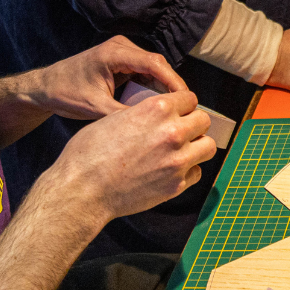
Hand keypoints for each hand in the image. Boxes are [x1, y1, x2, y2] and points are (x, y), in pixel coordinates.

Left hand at [18, 35, 188, 120]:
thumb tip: (152, 125)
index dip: (173, 81)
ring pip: (153, 70)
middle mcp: (121, 48)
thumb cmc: (65, 92)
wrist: (45, 87)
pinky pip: (143, 74)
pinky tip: (156, 105)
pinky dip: (150, 88)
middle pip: (157, 65)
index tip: (186, 99)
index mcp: (115, 53)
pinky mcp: (121, 62)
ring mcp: (122, 53)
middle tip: (183, 109)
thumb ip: (124, 114)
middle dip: (170, 86)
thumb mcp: (96, 107)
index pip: (154, 63)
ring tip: (173, 110)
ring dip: (161, 88)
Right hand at [54, 90, 216, 221]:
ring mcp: (177, 160)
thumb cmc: (89, 153)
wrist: (81, 190)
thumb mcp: (115, 117)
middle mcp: (172, 131)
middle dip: (193, 124)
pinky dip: (187, 171)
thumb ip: (144, 113)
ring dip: (196, 146)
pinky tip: (170, 171)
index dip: (183, 106)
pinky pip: (196, 172)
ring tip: (181, 151)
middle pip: (203, 120)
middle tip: (180, 132)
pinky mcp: (176, 185)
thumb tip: (158, 114)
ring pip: (208, 146)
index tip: (178, 113)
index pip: (190, 98)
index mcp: (157, 109)